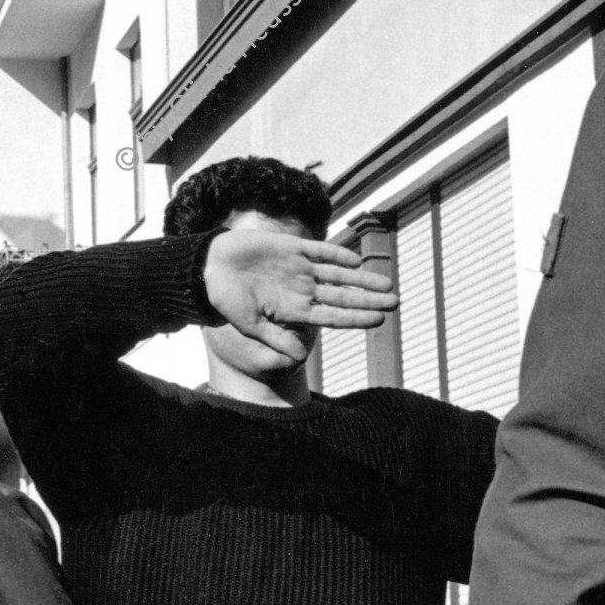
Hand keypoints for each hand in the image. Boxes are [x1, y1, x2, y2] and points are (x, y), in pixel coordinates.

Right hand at [202, 230, 397, 361]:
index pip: (333, 315)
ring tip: (387, 283)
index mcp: (294, 309)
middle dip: (369, 299)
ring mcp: (299, 267)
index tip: (380, 321)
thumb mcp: (250, 325)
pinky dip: (337, 253)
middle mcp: (302, 289)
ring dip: (362, 278)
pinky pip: (320, 250)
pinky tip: (356, 259)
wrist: (208, 269)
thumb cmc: (226, 300)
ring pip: (338, 273)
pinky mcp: (291, 246)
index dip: (356, 317)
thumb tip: (299, 358)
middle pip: (343, 295)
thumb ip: (276, 339)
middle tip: (397, 301)